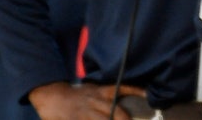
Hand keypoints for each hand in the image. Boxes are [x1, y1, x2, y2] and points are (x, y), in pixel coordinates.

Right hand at [29, 82, 145, 119]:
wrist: (52, 97)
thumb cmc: (76, 95)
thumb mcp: (93, 89)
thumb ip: (107, 96)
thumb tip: (124, 104)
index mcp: (101, 91)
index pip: (122, 89)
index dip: (136, 91)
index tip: (148, 95)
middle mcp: (96, 101)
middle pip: (117, 113)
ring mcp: (86, 113)